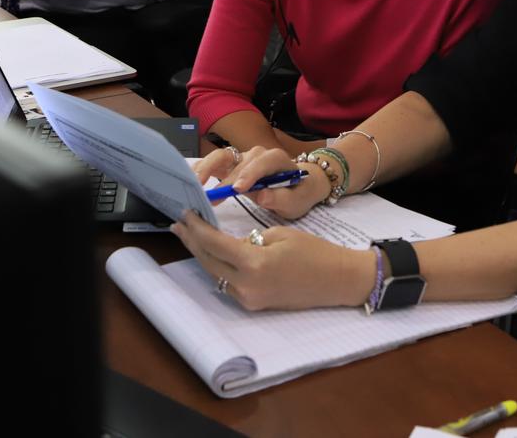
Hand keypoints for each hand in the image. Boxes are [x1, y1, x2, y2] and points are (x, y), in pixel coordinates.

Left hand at [170, 211, 373, 310]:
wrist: (337, 280)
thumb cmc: (314, 251)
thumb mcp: (279, 234)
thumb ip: (249, 239)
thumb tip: (230, 243)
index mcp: (254, 264)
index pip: (214, 244)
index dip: (197, 228)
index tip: (185, 213)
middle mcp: (246, 286)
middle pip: (209, 261)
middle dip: (192, 241)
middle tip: (179, 224)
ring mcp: (249, 298)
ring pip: (216, 273)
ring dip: (203, 254)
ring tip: (190, 236)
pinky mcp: (254, 304)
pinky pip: (229, 283)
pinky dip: (218, 266)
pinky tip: (213, 253)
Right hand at [193, 145, 329, 218]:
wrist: (299, 187)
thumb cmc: (298, 193)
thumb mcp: (297, 201)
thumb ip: (282, 198)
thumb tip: (262, 195)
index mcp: (275, 159)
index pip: (261, 162)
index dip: (249, 173)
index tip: (238, 190)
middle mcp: (256, 155)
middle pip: (236, 158)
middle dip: (222, 176)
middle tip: (211, 195)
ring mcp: (241, 159)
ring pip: (220, 157)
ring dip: (205, 169)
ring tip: (194, 186)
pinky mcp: (230, 166)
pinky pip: (213, 165)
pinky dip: (201, 171)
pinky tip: (190, 183)